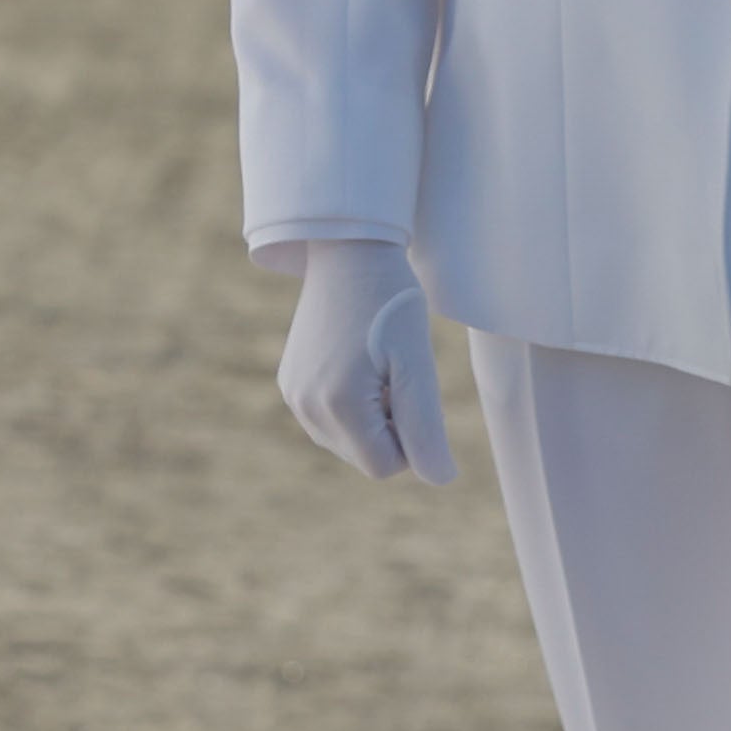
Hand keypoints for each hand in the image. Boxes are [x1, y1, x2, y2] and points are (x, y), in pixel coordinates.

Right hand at [275, 238, 453, 483]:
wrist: (349, 251)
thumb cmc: (392, 301)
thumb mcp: (418, 362)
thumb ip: (425, 427)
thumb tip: (440, 479)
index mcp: (337, 404)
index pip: (386, 466)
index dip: (412, 438)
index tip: (412, 388)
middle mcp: (306, 407)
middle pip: (365, 458)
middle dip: (390, 428)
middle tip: (395, 371)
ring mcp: (293, 395)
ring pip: (347, 442)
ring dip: (372, 418)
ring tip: (376, 364)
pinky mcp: (289, 383)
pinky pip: (329, 420)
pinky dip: (352, 405)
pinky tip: (357, 361)